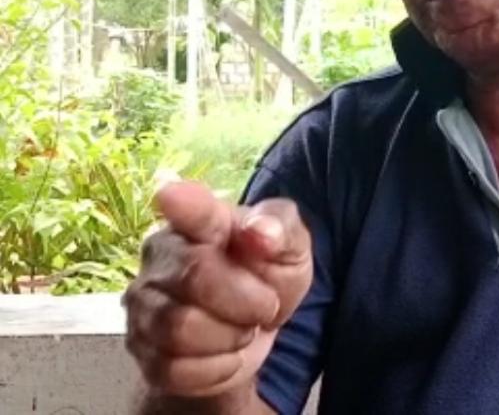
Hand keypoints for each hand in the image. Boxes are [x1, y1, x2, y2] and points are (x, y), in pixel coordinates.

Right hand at [123, 181, 312, 398]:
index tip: (171, 195)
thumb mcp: (290, 246)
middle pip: (195, 278)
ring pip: (180, 329)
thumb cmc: (266, 273)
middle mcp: (160, 256)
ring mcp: (144, 304)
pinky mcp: (141, 350)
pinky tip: (223, 351)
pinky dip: (216, 368)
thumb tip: (260, 231)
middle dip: (247, 300)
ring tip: (242, 326)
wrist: (253, 329)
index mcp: (198, 221)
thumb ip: (281, 229)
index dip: (183, 204)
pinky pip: (175, 369)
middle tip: (265, 304)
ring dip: (230, 336)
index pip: (191, 210)